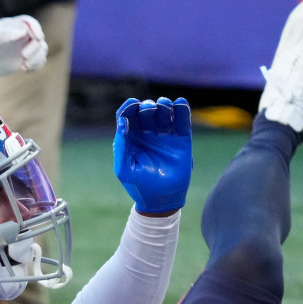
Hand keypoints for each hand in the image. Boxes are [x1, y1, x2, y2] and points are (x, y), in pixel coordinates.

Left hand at [0, 15, 47, 77]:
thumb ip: (5, 34)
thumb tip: (23, 32)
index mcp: (15, 25)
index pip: (31, 23)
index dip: (36, 29)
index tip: (38, 38)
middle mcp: (24, 35)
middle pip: (39, 38)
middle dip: (35, 48)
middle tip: (23, 57)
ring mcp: (27, 47)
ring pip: (42, 49)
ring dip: (37, 58)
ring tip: (24, 66)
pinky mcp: (28, 59)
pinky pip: (40, 61)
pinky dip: (37, 65)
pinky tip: (26, 69)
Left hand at [113, 97, 192, 213]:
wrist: (162, 200)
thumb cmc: (139, 186)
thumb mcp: (124, 169)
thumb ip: (120, 147)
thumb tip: (122, 123)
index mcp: (130, 139)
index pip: (127, 115)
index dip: (129, 106)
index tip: (133, 104)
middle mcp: (147, 133)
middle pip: (146, 109)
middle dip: (147, 106)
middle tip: (150, 112)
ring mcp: (164, 134)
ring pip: (164, 110)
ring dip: (163, 104)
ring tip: (163, 108)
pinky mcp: (181, 138)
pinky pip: (182, 118)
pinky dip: (181, 108)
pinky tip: (179, 104)